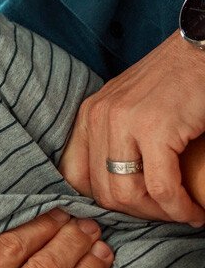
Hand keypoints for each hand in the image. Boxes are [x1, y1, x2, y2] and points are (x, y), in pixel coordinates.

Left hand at [59, 31, 204, 223]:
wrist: (197, 53)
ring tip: (181, 211)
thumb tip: (115, 186)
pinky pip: (161, 189)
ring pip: (128, 196)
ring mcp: (124, 122)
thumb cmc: (171, 84)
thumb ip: (113, 137)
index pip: (75, 175)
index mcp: (89, 115)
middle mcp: (99, 117)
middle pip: (102, 192)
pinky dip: (180, 208)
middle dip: (137, 213)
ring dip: (159, 214)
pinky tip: (193, 209)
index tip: (134, 207)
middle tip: (165, 213)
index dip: (103, 201)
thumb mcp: (127, 107)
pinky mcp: (155, 129)